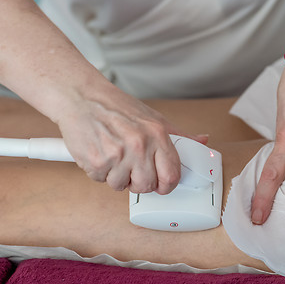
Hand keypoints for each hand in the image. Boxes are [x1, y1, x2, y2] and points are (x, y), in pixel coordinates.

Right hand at [56, 82, 207, 193]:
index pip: (171, 176)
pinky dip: (99, 171)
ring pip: (121, 186)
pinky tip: (99, 152)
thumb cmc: (115, 106)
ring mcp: (116, 155)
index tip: (159, 182)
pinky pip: (101, 181)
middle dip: (138, 181)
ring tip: (112, 154)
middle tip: (130, 166)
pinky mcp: (95, 162)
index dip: (165, 184)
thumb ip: (178, 134)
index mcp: (157, 134)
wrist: (81, 96)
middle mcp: (139, 145)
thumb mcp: (152, 117)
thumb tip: (203, 141)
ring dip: (116, 176)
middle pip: (146, 186)